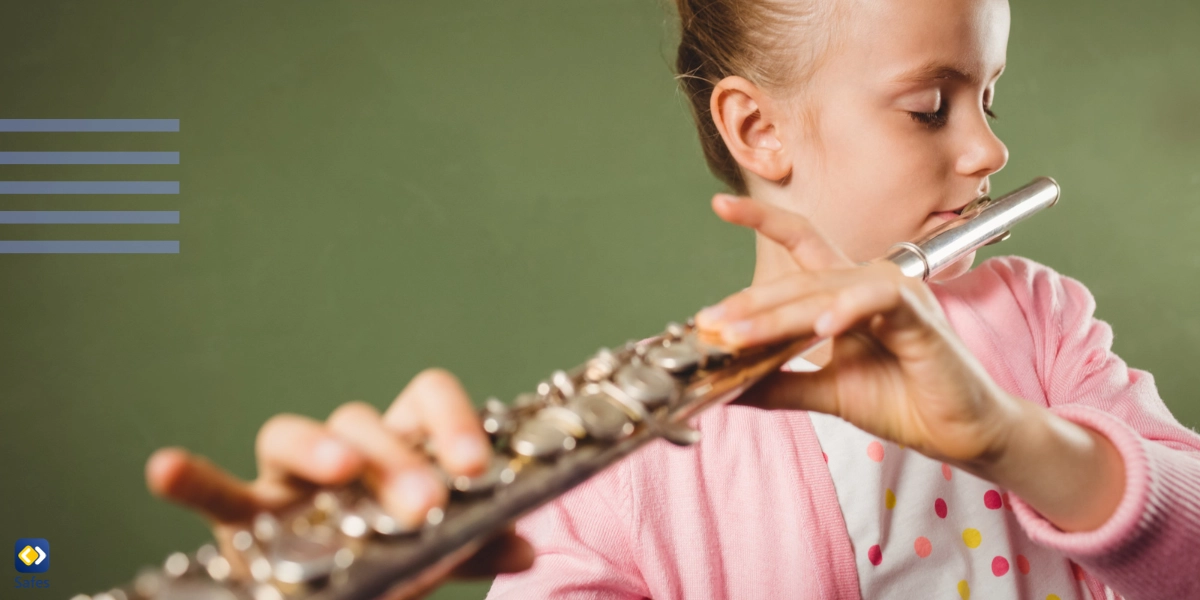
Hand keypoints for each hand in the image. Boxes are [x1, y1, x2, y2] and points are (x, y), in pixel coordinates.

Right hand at [145, 368, 533, 598]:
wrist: (350, 593)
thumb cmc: (396, 561)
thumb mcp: (440, 555)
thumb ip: (476, 548)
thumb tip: (524, 546)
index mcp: (402, 444)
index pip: (425, 398)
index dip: (451, 421)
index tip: (474, 468)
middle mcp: (346, 448)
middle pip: (366, 424)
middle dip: (397, 460)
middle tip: (425, 507)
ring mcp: (291, 478)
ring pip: (291, 434)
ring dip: (318, 447)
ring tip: (339, 469)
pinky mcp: (246, 516)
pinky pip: (217, 492)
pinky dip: (191, 479)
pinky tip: (164, 468)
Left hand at [694, 193, 1022, 467]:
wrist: (963, 434)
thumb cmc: (905, 402)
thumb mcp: (826, 392)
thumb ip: (780, 382)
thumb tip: (727, 385)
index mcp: (849, 293)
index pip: (802, 243)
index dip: (763, 220)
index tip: (720, 204)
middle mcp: (870, 283)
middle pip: (799, 280)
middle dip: (749, 304)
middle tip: (708, 323)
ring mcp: (896, 295)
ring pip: (825, 293)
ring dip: (778, 316)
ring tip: (738, 335)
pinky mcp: (919, 316)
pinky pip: (876, 301)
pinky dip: (845, 312)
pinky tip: (820, 329)